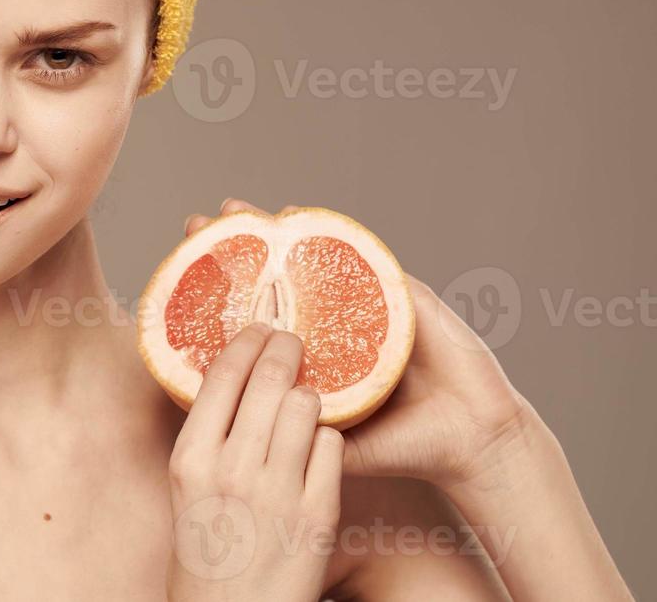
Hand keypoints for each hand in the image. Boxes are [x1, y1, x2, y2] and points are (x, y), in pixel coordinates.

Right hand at [166, 322, 341, 600]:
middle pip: (270, 380)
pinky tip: (321, 444)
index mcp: (191, 460)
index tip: (259, 329)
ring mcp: (278, 492)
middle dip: (287, 349)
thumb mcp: (186, 492)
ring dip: (310, 396)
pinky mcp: (318, 515)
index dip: (246, 342)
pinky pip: (333, 446)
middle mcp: (232, 470)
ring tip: (308, 399)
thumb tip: (226, 379)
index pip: (223, 374)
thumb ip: (205, 438)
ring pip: (308, 406)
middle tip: (295, 341)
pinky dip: (329, 438)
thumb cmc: (205, 558)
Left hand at [186, 199, 533, 491]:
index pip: (265, 314)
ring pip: (318, 258)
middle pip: (283, 275)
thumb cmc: (408, 446)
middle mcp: (340, 322)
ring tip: (238, 210)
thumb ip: (291, 426)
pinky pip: (364, 261)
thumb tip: (229, 426)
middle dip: (240, 246)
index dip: (226, 291)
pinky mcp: (403, 296)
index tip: (184, 271)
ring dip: (275, 230)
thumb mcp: (334, 437)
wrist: (472, 443)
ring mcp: (372, 304)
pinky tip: (299, 221)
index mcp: (320, 352)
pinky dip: (330, 238)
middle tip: (200, 222)